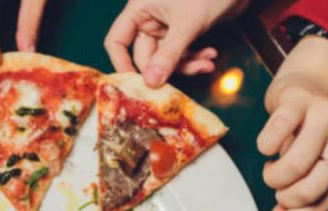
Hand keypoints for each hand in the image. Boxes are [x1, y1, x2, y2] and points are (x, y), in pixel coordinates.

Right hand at [104, 0, 249, 86]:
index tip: (135, 84)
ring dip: (187, 64)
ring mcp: (166, 25)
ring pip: (166, 57)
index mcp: (140, 9)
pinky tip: (210, 55)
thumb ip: (168, 54)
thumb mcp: (187, 24)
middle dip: (168, 67)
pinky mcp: (183, 30)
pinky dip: (195, 57)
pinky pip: (181, 52)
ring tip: (207, 63)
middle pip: (146, 54)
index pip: (117, 40)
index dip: (121, 63)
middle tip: (186, 73)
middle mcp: (149, 18)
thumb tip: (151, 82)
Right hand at [252, 37, 327, 210]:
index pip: (322, 205)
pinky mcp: (300, 101)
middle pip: (308, 190)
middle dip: (283, 196)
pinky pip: (273, 137)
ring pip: (292, 166)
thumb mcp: (315, 166)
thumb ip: (299, 198)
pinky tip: (268, 145)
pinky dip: (264, 147)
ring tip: (272, 167)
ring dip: (272, 175)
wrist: (313, 81)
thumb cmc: (312, 132)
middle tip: (277, 186)